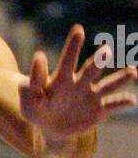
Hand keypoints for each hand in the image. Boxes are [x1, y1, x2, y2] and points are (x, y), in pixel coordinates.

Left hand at [20, 24, 137, 144]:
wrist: (51, 128)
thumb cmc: (37, 111)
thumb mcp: (29, 104)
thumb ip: (30, 87)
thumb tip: (33, 66)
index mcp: (62, 79)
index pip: (67, 60)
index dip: (72, 46)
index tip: (78, 29)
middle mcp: (80, 83)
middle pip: (90, 70)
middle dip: (98, 61)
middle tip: (106, 50)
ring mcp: (91, 95)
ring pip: (108, 85)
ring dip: (120, 79)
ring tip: (132, 72)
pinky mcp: (99, 110)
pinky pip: (113, 105)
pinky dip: (123, 102)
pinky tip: (132, 100)